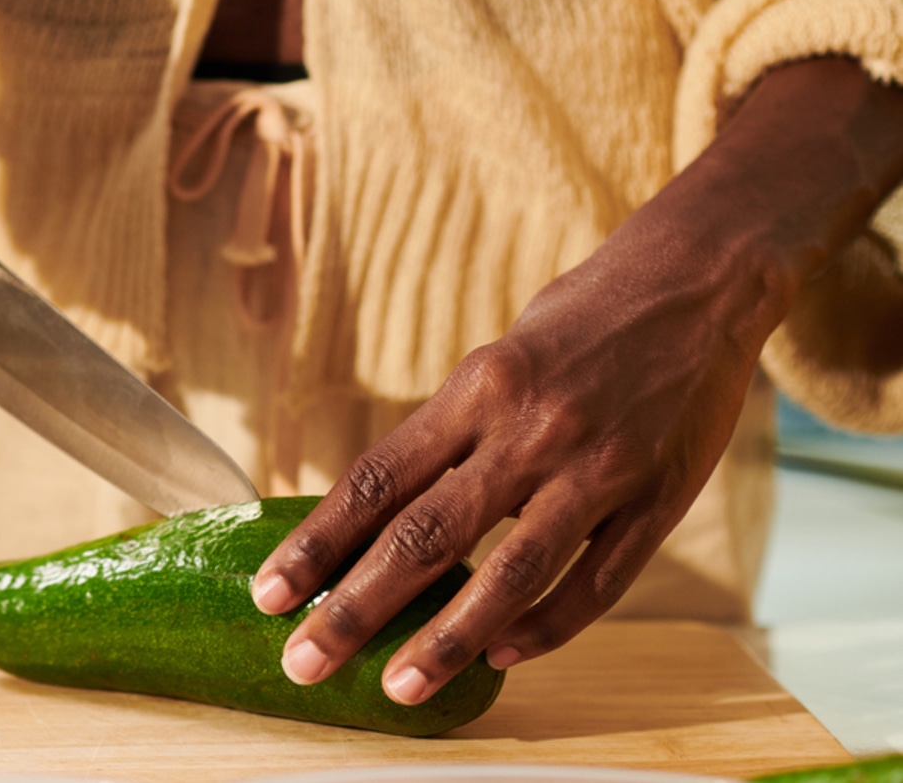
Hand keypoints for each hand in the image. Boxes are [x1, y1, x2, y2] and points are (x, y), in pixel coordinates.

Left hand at [251, 58, 902, 704]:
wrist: (699, 278)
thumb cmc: (579, 318)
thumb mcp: (496, 357)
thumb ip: (449, 433)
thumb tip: (381, 512)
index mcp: (477, 387)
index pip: (376, 480)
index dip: (317, 544)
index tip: (268, 594)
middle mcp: (530, 428)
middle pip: (426, 535)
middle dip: (356, 608)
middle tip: (304, 662)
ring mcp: (598, 467)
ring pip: (510, 574)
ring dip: (447, 641)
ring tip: (398, 689)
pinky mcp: (658, 499)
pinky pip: (595, 583)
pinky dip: (545, 627)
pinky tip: (501, 657)